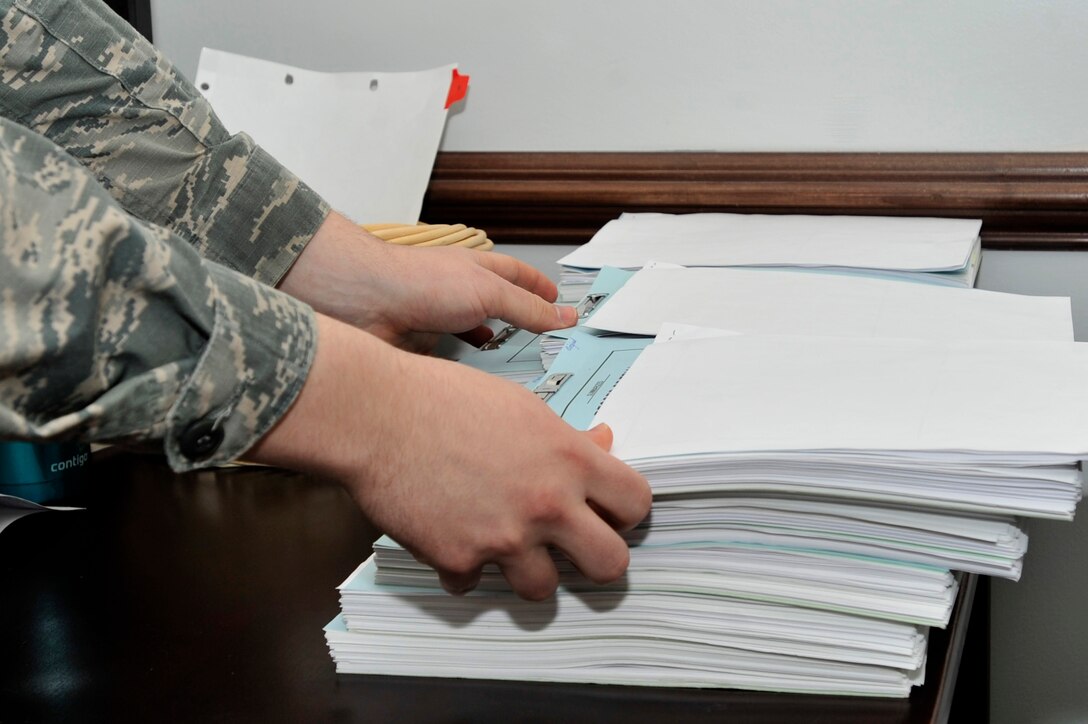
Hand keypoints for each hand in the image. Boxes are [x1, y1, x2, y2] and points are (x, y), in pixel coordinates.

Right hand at [247, 315, 651, 599]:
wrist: (377, 413)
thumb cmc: (446, 397)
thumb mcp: (521, 406)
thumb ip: (566, 436)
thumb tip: (603, 440)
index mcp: (569, 459)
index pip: (636, 503)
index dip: (625, 511)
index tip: (607, 512)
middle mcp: (546, 503)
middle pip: (610, 565)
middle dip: (595, 559)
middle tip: (573, 548)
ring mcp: (503, 537)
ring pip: (543, 590)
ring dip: (527, 572)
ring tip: (506, 546)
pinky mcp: (459, 558)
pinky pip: (473, 584)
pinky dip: (464, 568)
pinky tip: (451, 537)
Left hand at [278, 211, 576, 351]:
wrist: (364, 303)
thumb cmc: (419, 282)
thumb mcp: (488, 293)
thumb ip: (526, 308)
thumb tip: (563, 317)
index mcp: (478, 270)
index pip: (517, 275)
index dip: (538, 287)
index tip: (559, 303)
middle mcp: (458, 292)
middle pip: (496, 307)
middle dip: (517, 323)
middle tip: (544, 344)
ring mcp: (438, 319)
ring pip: (473, 337)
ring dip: (491, 351)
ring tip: (515, 370)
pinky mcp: (420, 345)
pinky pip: (450, 361)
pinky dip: (465, 370)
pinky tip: (473, 381)